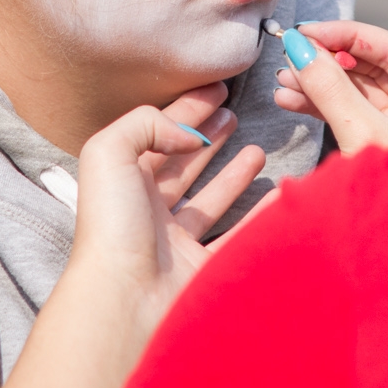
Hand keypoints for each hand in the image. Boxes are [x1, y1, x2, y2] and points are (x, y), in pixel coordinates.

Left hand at [70, 91, 266, 329]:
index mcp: (124, 182)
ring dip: (234, 174)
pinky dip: (260, 216)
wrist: (125, 299)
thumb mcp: (109, 152)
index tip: (217, 88)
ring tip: (258, 150)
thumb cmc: (111, 225)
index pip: (159, 135)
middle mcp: (148, 211)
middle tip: (234, 114)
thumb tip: (190, 134)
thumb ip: (147, 123)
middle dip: (207, 137)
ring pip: (210, 201)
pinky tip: (278, 196)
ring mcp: (176, 243)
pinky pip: (238, 236)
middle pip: (182, 166)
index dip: (187, 110)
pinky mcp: (204, 270)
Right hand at [273, 20, 387, 155]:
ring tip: (283, 84)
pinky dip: (326, 109)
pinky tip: (295, 103)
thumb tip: (300, 52)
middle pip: (374, 68)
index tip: (305, 32)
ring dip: (320, 86)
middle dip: (327, 61)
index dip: (344, 35)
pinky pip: (357, 117)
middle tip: (289, 56)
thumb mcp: (367, 138)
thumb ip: (332, 92)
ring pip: (361, 93)